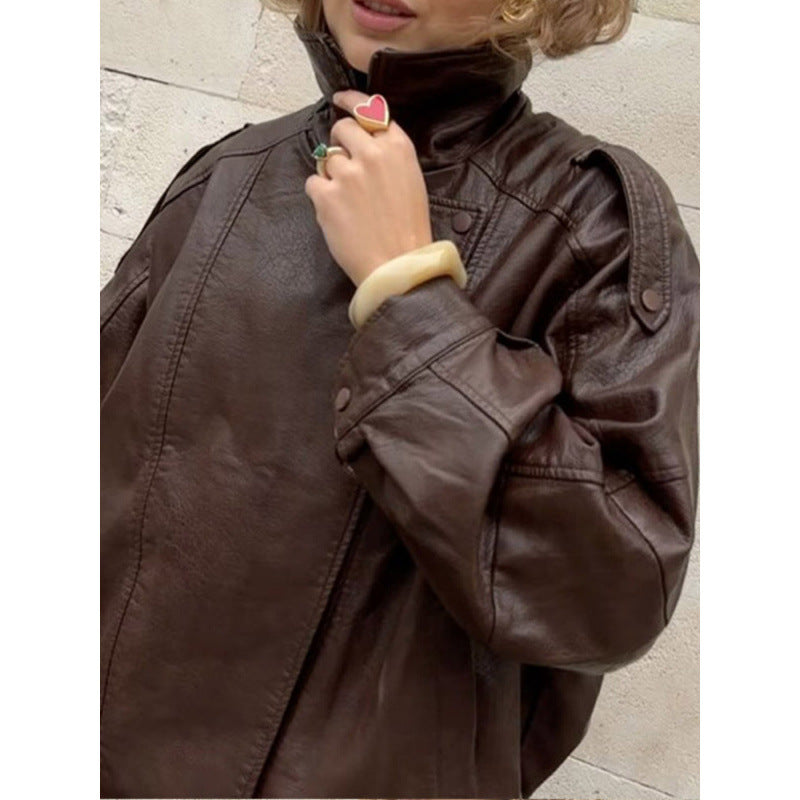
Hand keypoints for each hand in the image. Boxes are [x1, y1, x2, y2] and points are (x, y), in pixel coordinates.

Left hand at [304, 90, 433, 287]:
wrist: (398, 265)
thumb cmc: (408, 231)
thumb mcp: (410, 182)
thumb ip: (388, 156)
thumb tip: (362, 144)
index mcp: (397, 148)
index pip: (369, 109)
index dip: (351, 101)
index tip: (339, 99)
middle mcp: (371, 154)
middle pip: (342, 129)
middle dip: (340, 143)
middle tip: (346, 168)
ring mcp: (346, 173)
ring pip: (327, 158)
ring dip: (332, 176)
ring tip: (349, 203)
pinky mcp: (326, 195)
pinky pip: (313, 183)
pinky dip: (321, 197)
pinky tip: (338, 214)